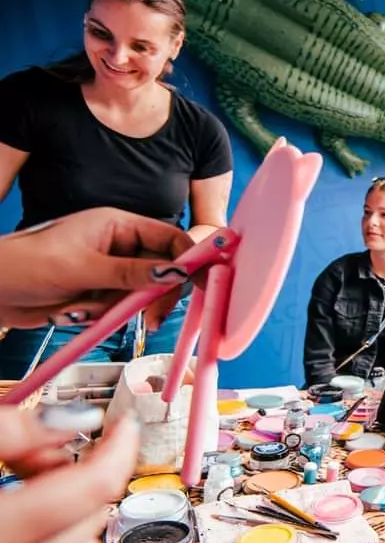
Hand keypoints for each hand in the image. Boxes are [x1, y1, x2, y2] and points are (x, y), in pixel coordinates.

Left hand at [0, 209, 195, 330]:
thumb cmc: (25, 265)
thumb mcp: (83, 268)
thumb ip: (132, 272)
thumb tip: (176, 272)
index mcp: (117, 225)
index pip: (169, 238)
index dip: (189, 259)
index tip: (202, 283)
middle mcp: (118, 245)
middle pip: (163, 270)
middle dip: (157, 294)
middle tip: (152, 317)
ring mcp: (110, 270)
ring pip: (143, 294)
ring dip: (123, 308)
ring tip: (93, 312)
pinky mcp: (100, 293)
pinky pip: (121, 308)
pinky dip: (106, 315)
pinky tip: (77, 312)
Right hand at [0, 411, 138, 542]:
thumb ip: (2, 435)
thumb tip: (68, 420)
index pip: (87, 490)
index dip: (115, 450)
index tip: (124, 425)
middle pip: (87, 517)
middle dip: (82, 475)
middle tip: (44, 447)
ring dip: (72, 514)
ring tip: (28, 484)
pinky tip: (25, 530)